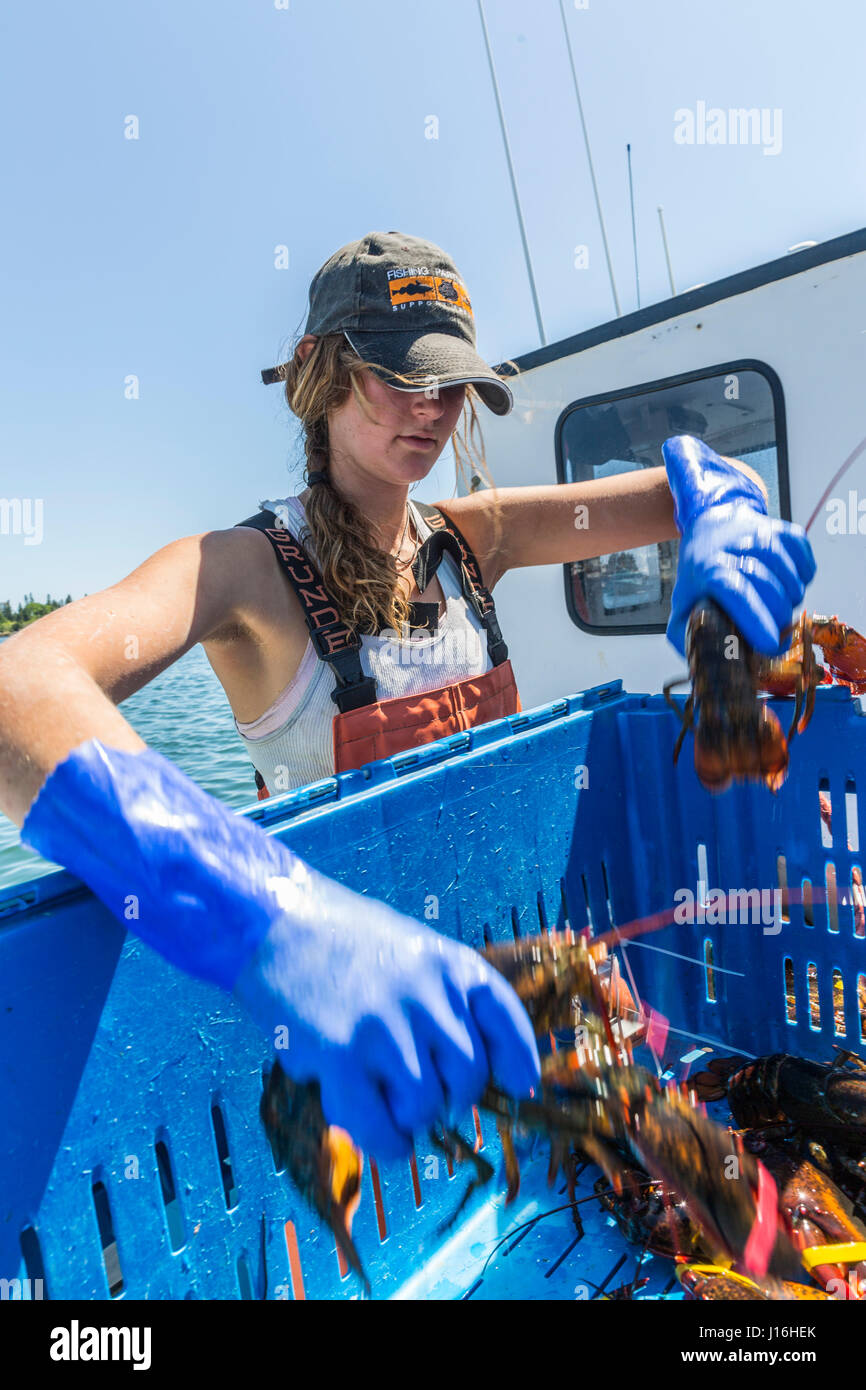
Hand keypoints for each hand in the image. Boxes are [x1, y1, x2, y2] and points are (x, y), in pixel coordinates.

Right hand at [21, 739, 539, 1156]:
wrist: (270, 922)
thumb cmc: (339, 940)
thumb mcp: (409, 948)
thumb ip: (442, 997)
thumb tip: (471, 1070)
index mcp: (448, 962)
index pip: (504, 1017)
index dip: (517, 1059)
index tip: (518, 1086)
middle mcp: (426, 992)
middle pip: (468, 1075)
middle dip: (449, 1096)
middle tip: (422, 1095)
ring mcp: (385, 1026)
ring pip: (426, 1106)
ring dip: (410, 1118)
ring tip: (384, 1101)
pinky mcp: (341, 1057)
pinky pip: (382, 1128)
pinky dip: (386, 1143)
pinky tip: (377, 1133)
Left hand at [663, 435, 814, 656]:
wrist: (712, 525)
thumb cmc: (701, 573)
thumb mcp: (683, 603)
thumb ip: (687, 636)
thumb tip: (706, 662)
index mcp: (708, 569)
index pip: (736, 593)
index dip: (756, 620)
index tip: (770, 645)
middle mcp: (735, 547)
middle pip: (769, 589)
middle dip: (777, 619)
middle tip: (774, 632)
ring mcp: (762, 534)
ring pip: (791, 578)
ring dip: (791, 600)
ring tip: (776, 605)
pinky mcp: (784, 531)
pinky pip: (806, 563)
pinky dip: (803, 580)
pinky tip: (787, 583)